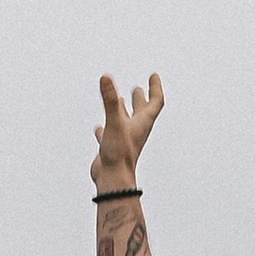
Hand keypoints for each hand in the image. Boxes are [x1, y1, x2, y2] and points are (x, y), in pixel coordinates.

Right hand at [93, 72, 163, 195]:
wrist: (113, 179)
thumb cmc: (119, 153)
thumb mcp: (114, 122)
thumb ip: (110, 99)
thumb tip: (105, 77)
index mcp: (142, 123)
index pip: (155, 102)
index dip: (156, 88)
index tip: (154, 76)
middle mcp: (135, 131)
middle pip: (142, 112)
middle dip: (141, 99)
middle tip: (139, 88)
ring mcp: (123, 140)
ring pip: (126, 123)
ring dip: (123, 111)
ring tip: (120, 101)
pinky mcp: (111, 149)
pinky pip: (109, 136)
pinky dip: (105, 129)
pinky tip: (98, 128)